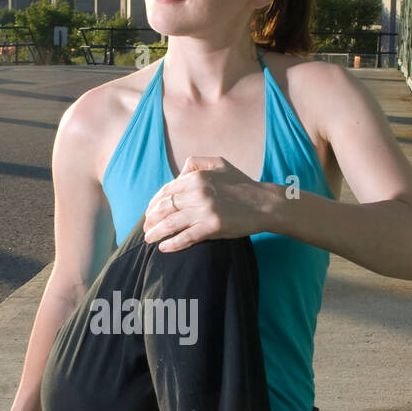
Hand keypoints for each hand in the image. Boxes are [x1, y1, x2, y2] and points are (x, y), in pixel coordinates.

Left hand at [141, 155, 266, 250]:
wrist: (266, 204)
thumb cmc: (243, 185)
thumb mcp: (220, 163)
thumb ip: (197, 162)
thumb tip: (179, 174)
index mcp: (197, 177)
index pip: (166, 191)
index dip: (153, 204)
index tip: (149, 213)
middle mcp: (198, 192)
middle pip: (164, 207)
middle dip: (150, 219)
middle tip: (146, 229)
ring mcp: (205, 210)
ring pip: (170, 223)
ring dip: (156, 232)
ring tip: (149, 239)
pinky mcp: (213, 226)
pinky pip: (186, 237)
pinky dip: (172, 243)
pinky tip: (164, 248)